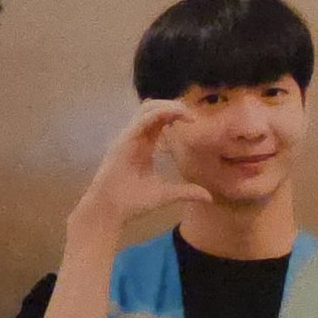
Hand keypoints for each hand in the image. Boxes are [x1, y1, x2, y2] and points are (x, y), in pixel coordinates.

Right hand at [69, 100, 213, 243]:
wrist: (109, 212)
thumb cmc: (133, 202)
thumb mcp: (166, 194)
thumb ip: (186, 191)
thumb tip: (209, 196)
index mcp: (144, 144)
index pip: (160, 118)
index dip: (176, 113)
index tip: (194, 121)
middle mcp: (136, 137)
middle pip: (153, 107)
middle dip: (174, 105)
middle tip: (192, 115)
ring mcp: (128, 138)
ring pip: (147, 108)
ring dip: (168, 106)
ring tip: (186, 114)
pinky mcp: (123, 142)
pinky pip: (141, 121)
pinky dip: (159, 114)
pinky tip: (175, 118)